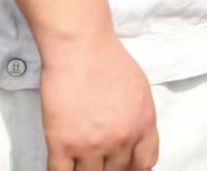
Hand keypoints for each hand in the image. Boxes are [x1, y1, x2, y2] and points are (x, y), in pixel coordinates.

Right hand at [41, 30, 158, 170]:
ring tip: (79, 159)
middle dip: (108, 167)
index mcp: (143, 125)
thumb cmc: (107, 60)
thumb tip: (133, 137)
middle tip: (98, 159)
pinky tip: (62, 166)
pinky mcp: (63, 144)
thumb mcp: (140, 90)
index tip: (124, 167)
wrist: (81, 48)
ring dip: (84, 170)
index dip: (133, 169)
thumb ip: (139, 119)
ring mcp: (91, 145)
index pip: (144, 164)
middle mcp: (121, 139)